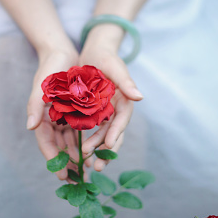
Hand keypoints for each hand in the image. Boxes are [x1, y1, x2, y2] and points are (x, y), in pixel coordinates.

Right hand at [27, 48, 90, 180]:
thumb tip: (30, 127)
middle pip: (57, 146)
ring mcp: (62, 116)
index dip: (53, 159)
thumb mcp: (41, 86)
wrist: (62, 52)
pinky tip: (91, 152)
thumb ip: (34, 106)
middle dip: (65, 163)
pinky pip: (77, 130)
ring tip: (85, 170)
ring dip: (75, 155)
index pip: (45, 142)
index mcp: (40, 116)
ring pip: (68, 141)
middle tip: (75, 179)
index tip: (61, 174)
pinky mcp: (73, 111)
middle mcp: (50, 119)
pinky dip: (82, 141)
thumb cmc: (49, 68)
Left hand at [79, 25, 142, 170]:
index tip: (108, 146)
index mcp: (124, 101)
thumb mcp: (115, 67)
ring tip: (84, 160)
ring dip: (94, 148)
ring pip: (101, 134)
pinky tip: (77, 150)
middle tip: (97, 166)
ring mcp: (105, 112)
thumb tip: (140, 98)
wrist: (94, 51)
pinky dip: (86, 138)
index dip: (116, 134)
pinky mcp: (93, 111)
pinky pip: (90, 128)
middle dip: (105, 150)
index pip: (121, 121)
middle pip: (112, 133)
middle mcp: (116, 109)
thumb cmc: (106, 56)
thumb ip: (126, 82)